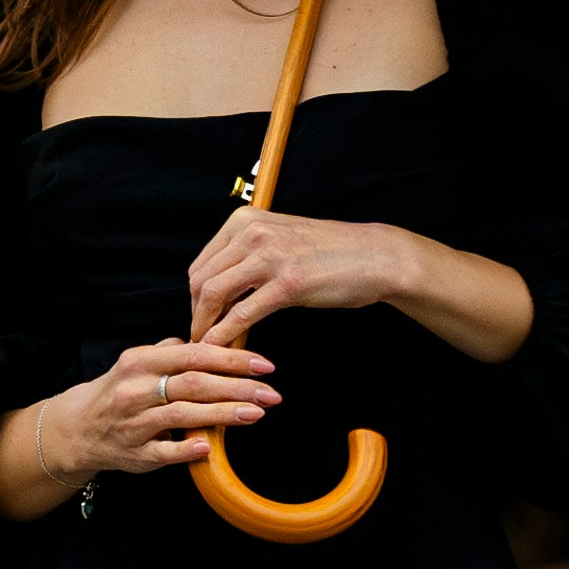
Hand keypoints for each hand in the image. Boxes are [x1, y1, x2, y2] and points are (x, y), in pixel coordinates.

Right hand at [44, 334, 277, 480]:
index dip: (232, 359)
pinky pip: (164, 452)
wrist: (78, 428)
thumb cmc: (119, 391)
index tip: (264, 365)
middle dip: (237, 387)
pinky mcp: (135, 453)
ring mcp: (134, 423)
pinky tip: (210, 449)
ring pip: (183, 415)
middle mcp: (136, 390)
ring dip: (222, 414)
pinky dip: (186, 450)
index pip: (194, 355)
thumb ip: (172, 351)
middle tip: (271, 392)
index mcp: (141, 362)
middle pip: (194, 383)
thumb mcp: (138, 362)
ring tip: (255, 413)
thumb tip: (212, 339)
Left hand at [182, 206, 425, 350]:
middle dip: (196, 313)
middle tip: (201, 336)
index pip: (203, 262)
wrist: (374, 256)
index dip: (195, 296)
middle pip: (202, 279)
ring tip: (208, 346)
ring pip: (214, 294)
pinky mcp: (286, 284)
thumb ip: (249, 255)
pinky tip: (222, 348)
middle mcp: (252, 232)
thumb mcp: (280, 240)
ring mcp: (269, 256)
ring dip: (205, 325)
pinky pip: (241, 314)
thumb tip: (220, 287)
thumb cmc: (330, 252)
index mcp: (246, 220)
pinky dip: (225, 334)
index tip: (200, 316)